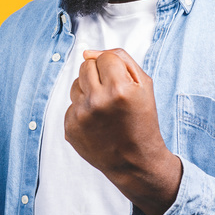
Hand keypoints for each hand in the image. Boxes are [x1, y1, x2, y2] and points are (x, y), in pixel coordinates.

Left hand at [64, 48, 181, 214]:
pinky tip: (97, 123)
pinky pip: (71, 105)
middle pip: (85, 66)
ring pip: (75, 84)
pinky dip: (83, 110)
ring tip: (105, 109)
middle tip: (113, 94)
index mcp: (119, 89)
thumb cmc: (142, 120)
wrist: (135, 161)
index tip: (123, 84)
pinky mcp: (70, 128)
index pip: (104, 57)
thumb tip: (87, 52)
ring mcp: (81, 116)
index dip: (114, 68)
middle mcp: (97, 102)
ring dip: (89, 91)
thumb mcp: (144, 85)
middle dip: (99, 75)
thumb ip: (120, 58)